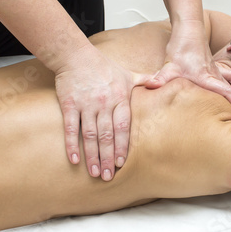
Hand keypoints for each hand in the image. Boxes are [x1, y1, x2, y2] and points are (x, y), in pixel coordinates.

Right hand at [54, 44, 148, 180]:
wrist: (76, 55)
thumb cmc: (103, 66)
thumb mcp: (127, 73)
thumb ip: (145, 80)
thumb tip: (161, 82)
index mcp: (120, 98)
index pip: (123, 127)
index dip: (122, 145)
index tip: (122, 162)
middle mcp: (104, 103)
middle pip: (106, 135)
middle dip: (108, 157)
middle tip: (108, 176)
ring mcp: (86, 104)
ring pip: (89, 135)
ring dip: (92, 155)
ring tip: (94, 172)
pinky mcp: (69, 104)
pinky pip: (70, 127)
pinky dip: (72, 144)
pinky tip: (74, 159)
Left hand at [145, 20, 230, 122]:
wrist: (189, 29)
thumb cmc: (181, 46)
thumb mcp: (169, 65)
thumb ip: (160, 78)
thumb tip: (149, 86)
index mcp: (206, 78)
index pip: (226, 94)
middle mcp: (214, 75)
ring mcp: (215, 70)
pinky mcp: (212, 66)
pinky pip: (228, 76)